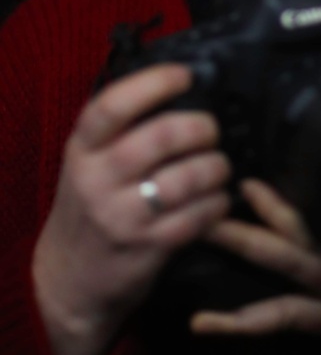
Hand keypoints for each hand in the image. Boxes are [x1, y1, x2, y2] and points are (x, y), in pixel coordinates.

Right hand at [32, 64, 231, 354]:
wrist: (68, 279)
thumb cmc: (90, 205)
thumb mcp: (88, 162)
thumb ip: (120, 130)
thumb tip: (180, 89)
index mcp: (82, 149)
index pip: (113, 106)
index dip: (154, 83)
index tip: (184, 75)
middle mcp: (97, 180)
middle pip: (161, 137)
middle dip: (200, 127)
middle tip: (210, 130)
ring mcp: (122, 216)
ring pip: (186, 178)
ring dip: (216, 166)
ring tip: (219, 166)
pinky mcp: (147, 248)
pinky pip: (196, 217)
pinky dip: (216, 203)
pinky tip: (217, 199)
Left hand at [191, 180, 320, 354]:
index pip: (316, 207)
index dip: (280, 190)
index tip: (250, 164)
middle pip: (286, 236)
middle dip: (244, 216)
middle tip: (208, 190)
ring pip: (277, 276)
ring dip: (239, 253)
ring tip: (199, 234)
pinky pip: (287, 321)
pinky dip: (245, 323)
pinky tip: (208, 322)